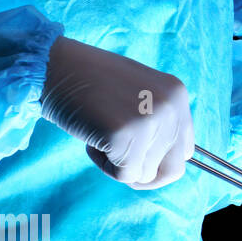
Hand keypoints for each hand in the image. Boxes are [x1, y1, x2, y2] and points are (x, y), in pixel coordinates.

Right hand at [40, 36, 194, 188]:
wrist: (56, 65)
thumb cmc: (91, 85)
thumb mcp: (140, 97)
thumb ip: (157, 124)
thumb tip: (162, 170)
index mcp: (178, 96)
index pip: (185, 151)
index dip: (158, 159)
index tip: (134, 152)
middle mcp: (173, 108)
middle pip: (172, 170)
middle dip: (143, 170)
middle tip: (117, 154)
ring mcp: (151, 122)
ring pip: (145, 175)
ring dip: (119, 164)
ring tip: (101, 132)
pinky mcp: (126, 135)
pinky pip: (122, 174)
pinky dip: (103, 164)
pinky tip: (91, 137)